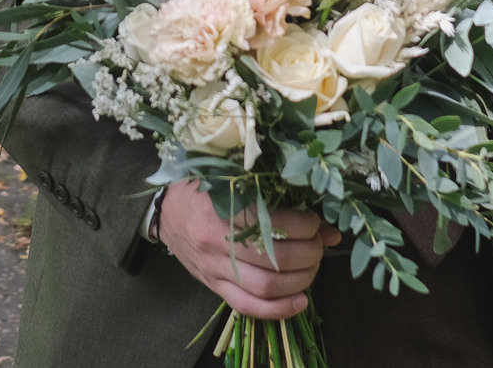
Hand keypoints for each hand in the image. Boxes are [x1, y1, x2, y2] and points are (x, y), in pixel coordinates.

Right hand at [156, 180, 332, 319]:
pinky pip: (247, 307)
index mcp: (223, 208)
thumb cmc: (204, 190)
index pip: (274, 225)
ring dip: (300, 281)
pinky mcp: (214, 287)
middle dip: (309, 254)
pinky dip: (279, 310)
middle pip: (276, 260)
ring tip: (311, 267)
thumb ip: (278, 201)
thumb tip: (326, 227)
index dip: (305, 226)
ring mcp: (215, 269)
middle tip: (318, 245)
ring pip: (266, 288)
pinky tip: (301, 301)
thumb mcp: (236, 183)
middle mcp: (217, 243)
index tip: (313, 221)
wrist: (167, 212)